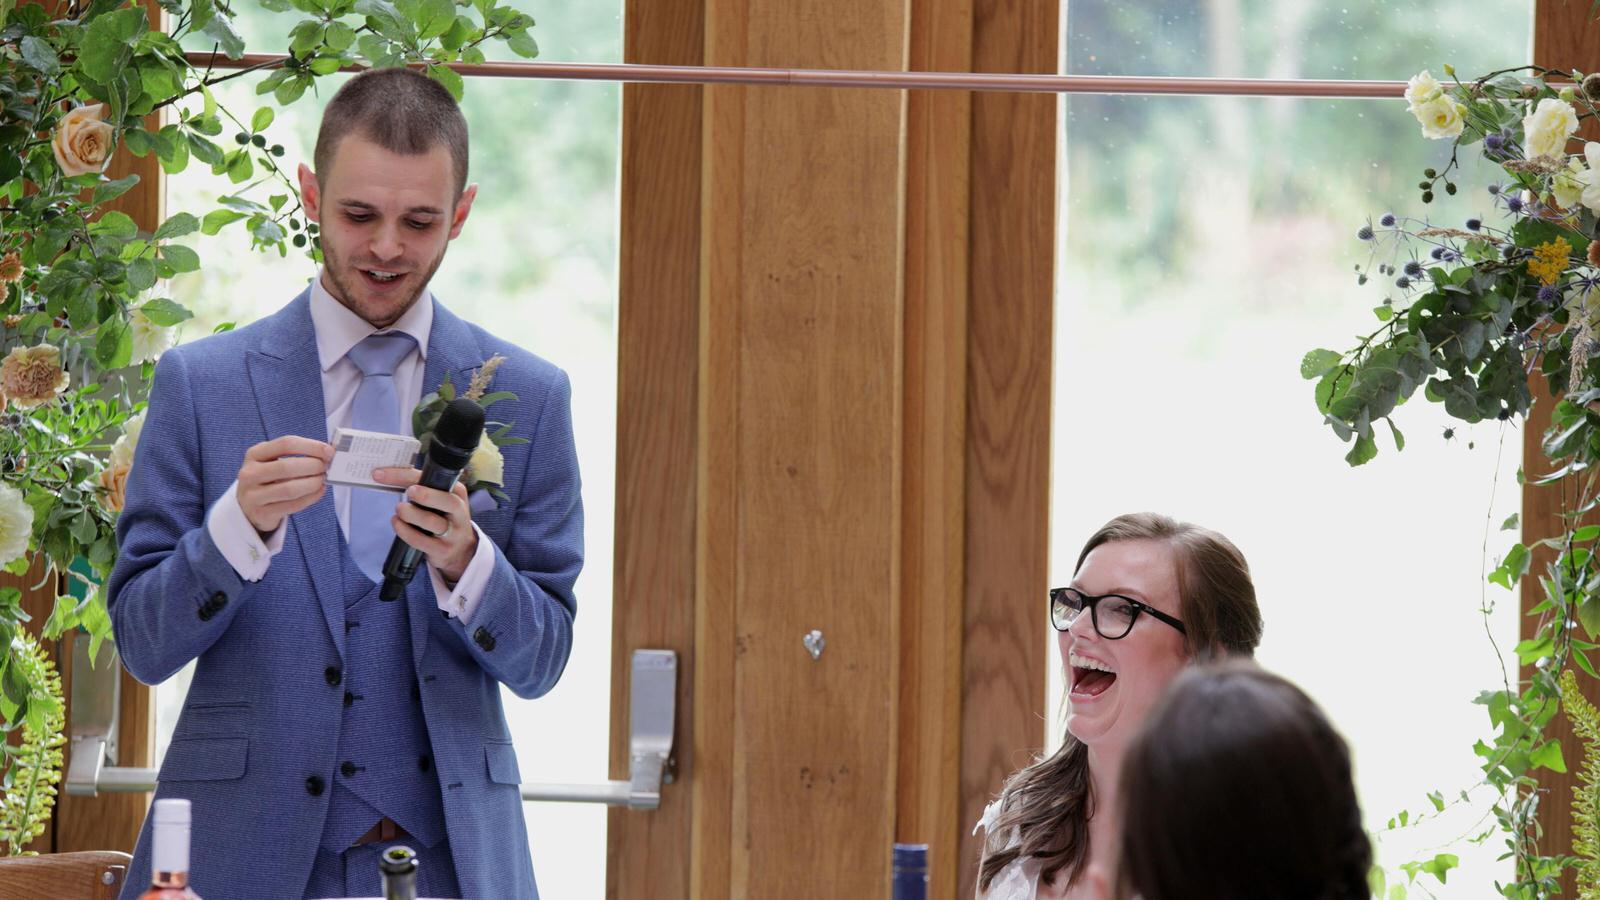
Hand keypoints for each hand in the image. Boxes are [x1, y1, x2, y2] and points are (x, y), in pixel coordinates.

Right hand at [237, 436, 333, 534]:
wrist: (250, 506)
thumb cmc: (269, 479)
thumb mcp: (273, 461)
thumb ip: (297, 455)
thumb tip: (328, 453)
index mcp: (254, 454)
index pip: (285, 444)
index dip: (311, 446)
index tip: (329, 451)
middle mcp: (249, 473)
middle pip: (286, 466)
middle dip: (313, 466)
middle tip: (326, 467)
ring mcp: (253, 495)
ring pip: (289, 489)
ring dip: (313, 483)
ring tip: (323, 479)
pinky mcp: (261, 513)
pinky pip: (292, 505)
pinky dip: (311, 497)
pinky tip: (319, 491)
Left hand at [373, 466, 477, 582]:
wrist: (460, 550)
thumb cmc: (442, 517)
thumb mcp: (439, 499)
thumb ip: (420, 486)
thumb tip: (386, 476)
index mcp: (457, 492)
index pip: (435, 478)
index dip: (406, 475)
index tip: (381, 474)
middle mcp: (459, 512)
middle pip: (447, 501)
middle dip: (425, 495)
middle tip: (408, 492)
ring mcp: (453, 533)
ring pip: (430, 521)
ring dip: (409, 514)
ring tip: (399, 510)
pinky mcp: (442, 550)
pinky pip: (420, 540)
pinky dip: (404, 531)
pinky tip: (397, 523)